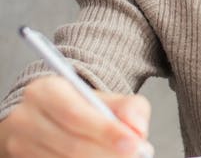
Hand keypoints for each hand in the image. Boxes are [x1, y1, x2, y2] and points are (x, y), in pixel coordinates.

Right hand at [0, 76, 151, 157]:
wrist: (52, 119)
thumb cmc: (82, 108)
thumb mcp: (107, 99)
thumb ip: (129, 108)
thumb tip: (137, 130)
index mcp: (46, 91)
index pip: (75, 114)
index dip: (106, 132)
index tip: (134, 144)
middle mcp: (26, 117)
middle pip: (71, 144)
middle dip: (107, 152)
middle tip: (134, 155)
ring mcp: (20, 143)